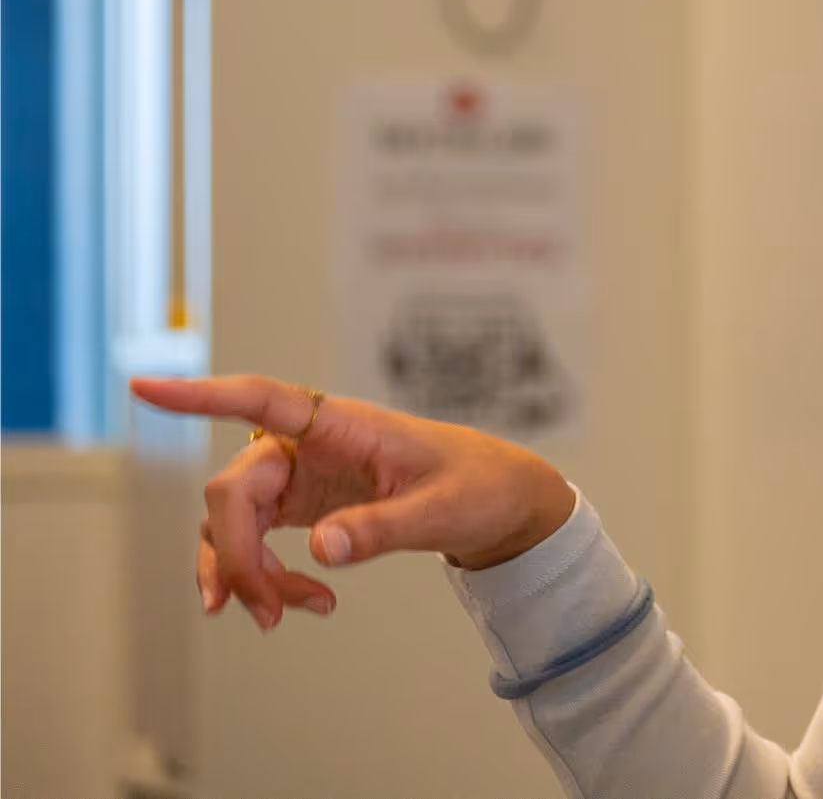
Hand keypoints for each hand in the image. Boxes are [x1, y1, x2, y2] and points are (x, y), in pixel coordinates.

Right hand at [128, 373, 576, 631]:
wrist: (497, 501)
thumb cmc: (476, 487)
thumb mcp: (441, 510)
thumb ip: (383, 528)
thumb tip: (320, 548)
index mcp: (341, 423)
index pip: (259, 399)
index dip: (201, 396)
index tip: (145, 387)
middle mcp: (308, 444)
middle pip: (232, 491)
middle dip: (237, 555)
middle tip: (267, 611)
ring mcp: (299, 475)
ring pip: (232, 523)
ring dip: (245, 574)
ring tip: (285, 615)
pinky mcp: (301, 505)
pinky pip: (254, 541)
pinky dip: (263, 578)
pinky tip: (298, 603)